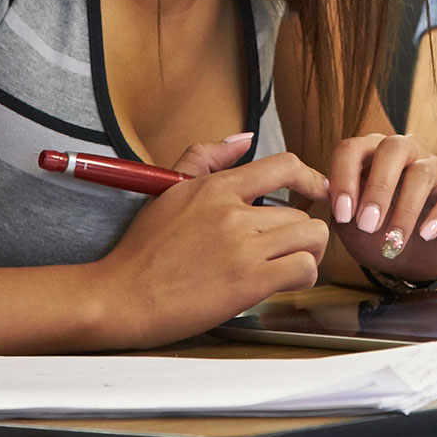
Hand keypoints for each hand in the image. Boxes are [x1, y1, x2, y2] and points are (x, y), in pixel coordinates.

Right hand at [96, 149, 331, 346]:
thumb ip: (206, 158)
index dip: (312, 179)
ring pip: (311, 237)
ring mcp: (243, 247)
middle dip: (301, 232)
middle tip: (288, 248)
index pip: (285, 166)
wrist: (119, 296)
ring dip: (308, 254)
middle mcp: (233, 212)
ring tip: (290, 265)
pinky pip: (304, 268)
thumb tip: (244, 139)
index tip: (318, 192)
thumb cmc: (141, 250)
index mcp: (216, 188)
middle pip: (302, 213)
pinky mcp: (248, 282)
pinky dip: (303, 276)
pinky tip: (284, 283)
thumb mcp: (169, 190)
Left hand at [328, 133, 436, 285]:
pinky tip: (426, 235)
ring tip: (393, 243)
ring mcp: (434, 166)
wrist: (414, 260)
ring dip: (405, 210)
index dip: (344, 177)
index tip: (342, 214)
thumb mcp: (351, 225)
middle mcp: (403, 150)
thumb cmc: (376, 234)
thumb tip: (327, 192)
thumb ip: (339, 208)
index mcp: (369, 153)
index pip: (352, 149)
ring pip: (421, 172)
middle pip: (392, 149)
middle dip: (378, 188)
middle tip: (367, 224)